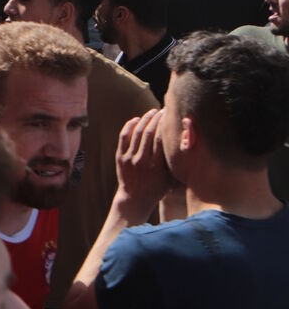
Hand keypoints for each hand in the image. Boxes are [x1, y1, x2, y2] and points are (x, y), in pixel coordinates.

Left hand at [113, 109, 173, 223]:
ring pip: (137, 133)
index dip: (166, 124)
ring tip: (152, 112)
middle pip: (149, 133)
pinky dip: (130, 126)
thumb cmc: (158, 187)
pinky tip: (137, 119)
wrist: (135, 198)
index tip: (172, 116)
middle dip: (157, 118)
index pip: (162, 139)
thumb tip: (188, 141)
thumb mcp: (170, 177)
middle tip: (163, 110)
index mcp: (157, 166)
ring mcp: (129, 158)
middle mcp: (142, 161)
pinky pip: (124, 137)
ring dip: (145, 119)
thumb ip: (175, 160)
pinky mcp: (120, 157)